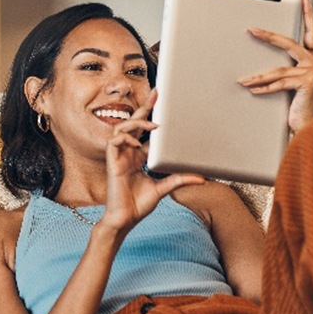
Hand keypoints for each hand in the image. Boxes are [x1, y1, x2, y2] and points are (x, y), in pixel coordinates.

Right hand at [102, 89, 204, 231]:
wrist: (125, 219)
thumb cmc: (139, 205)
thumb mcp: (163, 188)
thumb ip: (179, 179)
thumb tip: (201, 178)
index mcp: (138, 157)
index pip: (144, 132)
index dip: (151, 116)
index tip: (161, 103)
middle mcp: (128, 153)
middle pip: (133, 123)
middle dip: (143, 108)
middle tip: (156, 94)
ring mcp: (119, 156)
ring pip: (122, 128)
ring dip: (136, 123)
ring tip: (152, 126)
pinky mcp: (111, 162)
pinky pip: (114, 141)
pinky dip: (125, 138)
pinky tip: (136, 143)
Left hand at [237, 0, 312, 132]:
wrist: (307, 127)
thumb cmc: (296, 106)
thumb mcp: (290, 84)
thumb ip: (283, 70)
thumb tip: (258, 64)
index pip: (311, 32)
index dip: (309, 14)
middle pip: (288, 44)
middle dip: (268, 37)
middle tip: (252, 30)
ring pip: (279, 69)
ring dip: (258, 76)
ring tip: (242, 80)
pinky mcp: (308, 84)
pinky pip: (280, 84)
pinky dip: (264, 88)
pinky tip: (252, 89)